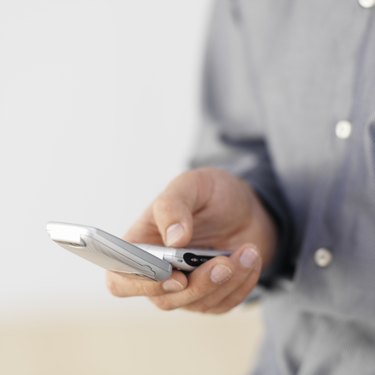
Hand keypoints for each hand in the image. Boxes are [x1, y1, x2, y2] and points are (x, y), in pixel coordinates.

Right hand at [107, 167, 276, 313]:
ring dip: (226, 281)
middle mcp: (158, 271)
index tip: (174, 272)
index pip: (121, 278)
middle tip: (223, 262)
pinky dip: (241, 284)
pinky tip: (250, 258)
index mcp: (141, 244)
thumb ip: (174, 205)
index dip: (140, 283)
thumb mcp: (192, 184)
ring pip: (197, 304)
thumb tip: (173, 240)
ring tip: (247, 251)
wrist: (245, 206)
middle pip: (163, 299)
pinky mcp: (211, 295)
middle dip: (197, 284)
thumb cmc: (211, 193)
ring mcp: (185, 286)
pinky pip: (223, 303)